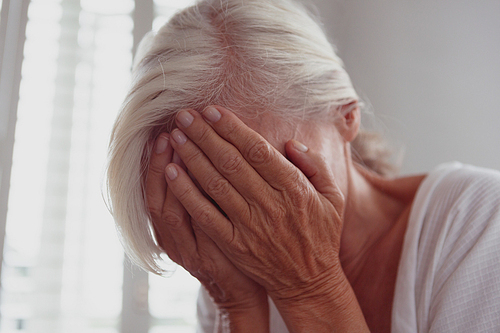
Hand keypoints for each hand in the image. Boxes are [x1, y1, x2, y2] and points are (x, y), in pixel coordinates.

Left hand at [165, 106, 368, 331]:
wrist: (309, 282)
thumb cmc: (321, 235)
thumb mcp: (333, 197)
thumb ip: (315, 165)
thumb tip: (290, 143)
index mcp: (294, 188)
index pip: (257, 150)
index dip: (232, 128)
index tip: (212, 110)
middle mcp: (269, 204)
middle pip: (231, 162)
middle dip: (205, 135)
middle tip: (184, 115)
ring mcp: (249, 226)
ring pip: (215, 184)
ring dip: (192, 157)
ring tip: (175, 136)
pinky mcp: (234, 245)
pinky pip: (205, 215)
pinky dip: (187, 194)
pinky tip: (172, 173)